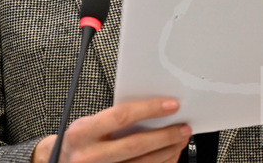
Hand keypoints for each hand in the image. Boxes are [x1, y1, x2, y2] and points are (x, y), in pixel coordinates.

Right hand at [31, 98, 190, 162]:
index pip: (121, 116)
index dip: (149, 109)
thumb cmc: (78, 140)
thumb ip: (114, 118)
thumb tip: (153, 110)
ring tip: (180, 140)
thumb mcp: (88, 124)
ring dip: (167, 152)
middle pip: (136, 145)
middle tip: (183, 127)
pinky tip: (170, 156)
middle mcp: (89, 156)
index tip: (171, 105)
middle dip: (165, 136)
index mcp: (82, 132)